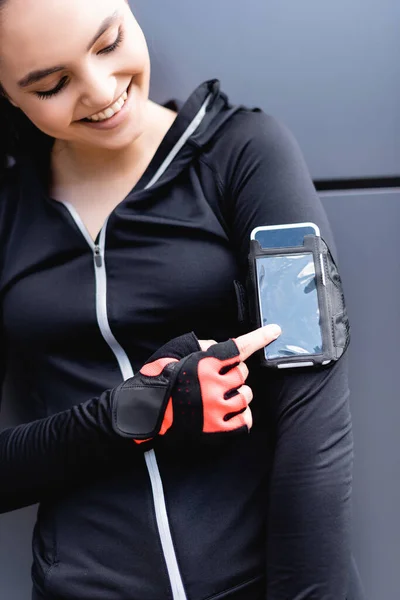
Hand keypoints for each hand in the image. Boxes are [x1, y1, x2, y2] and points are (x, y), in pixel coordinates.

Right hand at [111, 325, 280, 442]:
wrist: (143, 413)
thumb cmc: (157, 380)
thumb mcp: (175, 353)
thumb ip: (201, 346)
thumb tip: (221, 347)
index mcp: (204, 364)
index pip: (239, 347)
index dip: (259, 337)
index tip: (275, 331)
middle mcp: (213, 386)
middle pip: (243, 373)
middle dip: (233, 373)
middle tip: (218, 378)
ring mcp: (216, 410)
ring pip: (246, 395)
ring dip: (238, 393)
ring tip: (220, 396)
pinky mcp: (217, 430)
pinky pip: (245, 421)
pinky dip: (242, 415)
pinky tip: (231, 412)